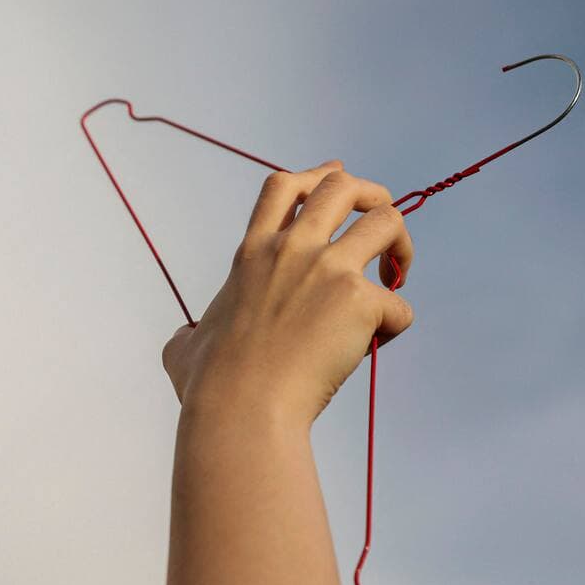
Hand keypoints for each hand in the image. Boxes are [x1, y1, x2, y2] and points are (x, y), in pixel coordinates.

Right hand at [161, 159, 414, 427]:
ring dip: (400, 245)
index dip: (318, 177)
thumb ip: (190, 335)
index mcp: (253, 254)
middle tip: (381, 232)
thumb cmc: (209, 386)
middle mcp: (293, 250)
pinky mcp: (358, 303)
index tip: (338, 182)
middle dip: (373, 197)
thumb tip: (184, 342)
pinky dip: (395, 323)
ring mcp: (328, 271)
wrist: (241, 408)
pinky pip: (399, 307)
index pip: (286, 186)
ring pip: (387, 222)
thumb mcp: (184, 347)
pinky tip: (375, 345)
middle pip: (344, 186)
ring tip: (396, 277)